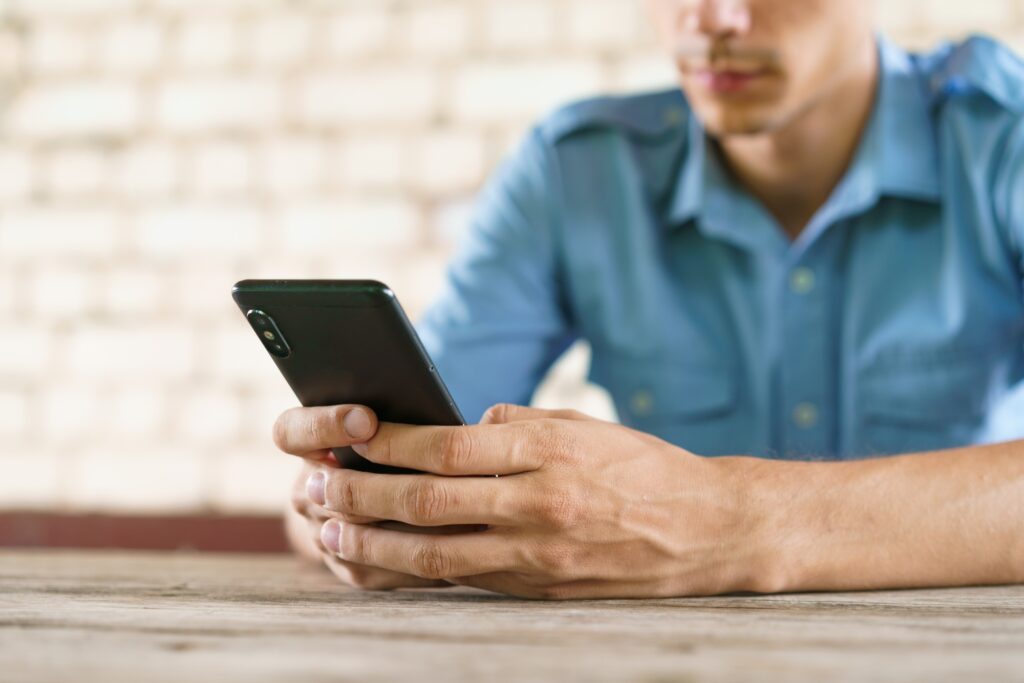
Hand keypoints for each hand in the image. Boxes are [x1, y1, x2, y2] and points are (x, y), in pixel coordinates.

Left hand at [278, 403, 774, 598]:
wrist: (708, 531)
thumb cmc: (644, 468)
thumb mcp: (584, 426)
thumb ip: (516, 425)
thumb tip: (457, 428)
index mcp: (548, 453)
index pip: (446, 445)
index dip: (388, 442)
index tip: (351, 433)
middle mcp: (538, 506)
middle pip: (426, 502)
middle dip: (360, 495)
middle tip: (315, 487)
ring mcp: (538, 557)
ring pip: (433, 555)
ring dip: (372, 545)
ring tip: (329, 534)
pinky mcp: (541, 591)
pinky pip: (465, 581)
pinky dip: (416, 573)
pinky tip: (384, 563)